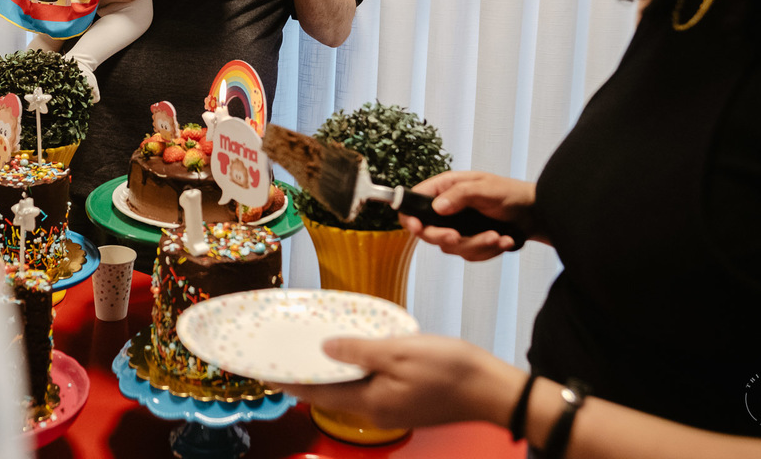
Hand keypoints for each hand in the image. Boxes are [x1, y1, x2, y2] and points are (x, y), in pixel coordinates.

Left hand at [279, 335, 522, 429]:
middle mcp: (377, 411)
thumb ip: (359, 350)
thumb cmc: (450, 369)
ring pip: (352, 389)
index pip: (318, 391)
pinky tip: (357, 355)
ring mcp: (393, 409)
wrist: (492, 390)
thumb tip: (326, 349)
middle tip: (288, 355)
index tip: (268, 372)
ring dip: (333, 373)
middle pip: (333, 392)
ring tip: (316, 351)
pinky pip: (371, 387)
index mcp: (370, 402)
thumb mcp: (399, 351)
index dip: (291, 380)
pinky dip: (357, 372)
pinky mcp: (407, 403)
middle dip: (309, 376)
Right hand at [401, 171, 536, 259]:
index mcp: (446, 188)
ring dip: (476, 244)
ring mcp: (458, 227)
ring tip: (498, 236)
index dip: (410, 216)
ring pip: (451, 247)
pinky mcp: (471, 242)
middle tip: (458, 237)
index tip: (418, 228)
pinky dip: (488, 251)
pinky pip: (469, 255)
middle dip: (444, 237)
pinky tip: (504, 240)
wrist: (535, 213)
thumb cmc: (511, 193)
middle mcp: (448, 208)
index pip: (415, 202)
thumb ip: (459, 195)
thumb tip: (437, 207)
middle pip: (428, 231)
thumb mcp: (485, 188)